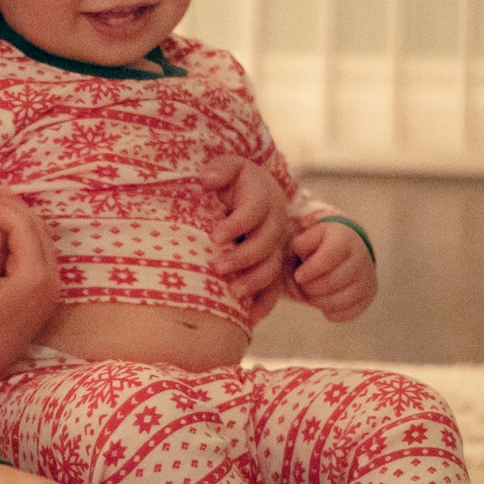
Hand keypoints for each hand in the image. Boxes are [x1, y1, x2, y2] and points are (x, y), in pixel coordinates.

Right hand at [0, 194, 60, 393]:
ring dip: (18, 217)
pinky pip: (39, 250)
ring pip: (40, 237)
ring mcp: (51, 286)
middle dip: (9, 208)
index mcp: (34, 279)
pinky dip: (22, 232)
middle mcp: (51, 280)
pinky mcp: (45, 290)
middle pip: (37, 228)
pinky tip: (4, 224)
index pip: (23, 228)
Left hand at [201, 155, 289, 322]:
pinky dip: (265, 303)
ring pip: (272, 268)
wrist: (254, 193)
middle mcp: (274, 224)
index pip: (253, 212)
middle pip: (265, 244)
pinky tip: (251, 317)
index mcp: (263, 197)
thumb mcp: (229, 167)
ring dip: (253, 282)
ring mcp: (276, 247)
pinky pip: (275, 288)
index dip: (236, 225)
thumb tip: (208, 179)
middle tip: (217, 267)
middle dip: (242, 258)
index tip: (215, 236)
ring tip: (232, 293)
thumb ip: (220, 168)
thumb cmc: (234, 182)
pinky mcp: (273, 266)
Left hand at [290, 220, 375, 321]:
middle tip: (302, 285)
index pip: (329, 257)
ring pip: (342, 300)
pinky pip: (348, 313)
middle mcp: (361, 259)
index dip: (311, 270)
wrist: (346, 253)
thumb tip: (300, 247)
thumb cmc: (322, 245)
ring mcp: (367, 279)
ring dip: (319, 301)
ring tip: (310, 295)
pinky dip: (331, 312)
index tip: (298, 276)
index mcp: (345, 239)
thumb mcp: (311, 236)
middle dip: (311, 287)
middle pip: (333, 281)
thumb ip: (303, 241)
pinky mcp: (368, 297)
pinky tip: (323, 303)